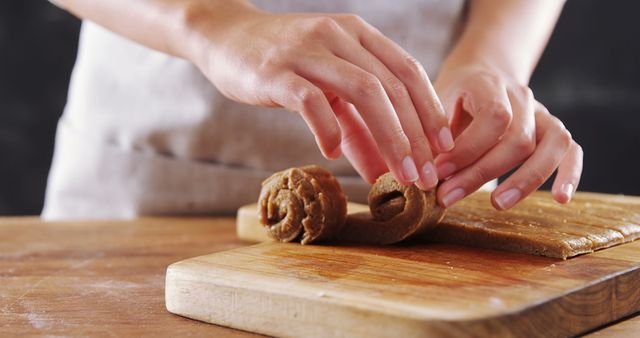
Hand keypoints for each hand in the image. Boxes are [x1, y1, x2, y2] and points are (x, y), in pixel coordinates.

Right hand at [183, 3, 453, 187]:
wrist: (226, 37)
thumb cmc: (283, 65)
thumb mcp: (327, 91)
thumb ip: (356, 129)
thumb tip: (383, 173)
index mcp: (358, 35)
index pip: (408, 72)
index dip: (431, 111)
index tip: (445, 149)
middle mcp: (339, 36)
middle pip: (392, 86)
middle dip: (416, 136)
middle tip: (425, 177)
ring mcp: (308, 51)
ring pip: (363, 91)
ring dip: (388, 136)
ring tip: (398, 175)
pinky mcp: (276, 71)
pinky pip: (312, 101)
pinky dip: (328, 129)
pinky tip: (332, 152)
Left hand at [433, 66, 582, 208]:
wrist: (481, 73)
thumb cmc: (453, 95)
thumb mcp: (435, 102)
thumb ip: (432, 132)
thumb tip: (422, 172)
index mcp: (490, 85)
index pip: (493, 117)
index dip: (467, 149)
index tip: (438, 171)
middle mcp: (522, 97)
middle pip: (519, 138)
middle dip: (481, 173)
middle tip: (447, 196)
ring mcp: (542, 114)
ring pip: (553, 144)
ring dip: (527, 179)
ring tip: (497, 204)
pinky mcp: (553, 131)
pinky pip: (572, 151)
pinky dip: (570, 174)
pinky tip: (560, 200)